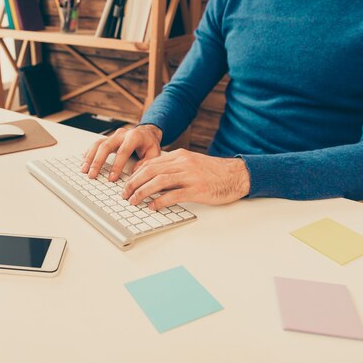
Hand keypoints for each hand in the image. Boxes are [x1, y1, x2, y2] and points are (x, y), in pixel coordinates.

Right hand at [81, 125, 162, 181]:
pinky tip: (84, 162)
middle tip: (92, 175)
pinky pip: (95, 144)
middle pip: (106, 146)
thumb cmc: (149, 144)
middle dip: (97, 162)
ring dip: (90, 158)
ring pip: (98, 144)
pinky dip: (89, 153)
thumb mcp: (154, 153)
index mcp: (134, 136)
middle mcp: (121, 134)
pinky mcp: (108, 138)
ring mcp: (113, 135)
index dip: (116, 165)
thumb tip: (134, 173)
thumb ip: (146, 163)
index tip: (111, 178)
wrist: (146, 132)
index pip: (123, 151)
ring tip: (84, 170)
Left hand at [122, 148, 250, 208]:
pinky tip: (152, 206)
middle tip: (124, 194)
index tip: (126, 183)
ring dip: (142, 192)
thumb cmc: (214, 172)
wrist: (237, 175)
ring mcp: (190, 176)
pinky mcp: (198, 190)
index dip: (135, 173)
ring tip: (133, 201)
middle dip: (133, 183)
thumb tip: (153, 178)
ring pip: (158, 181)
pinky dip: (160, 201)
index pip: (150, 163)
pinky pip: (173, 195)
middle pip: (150, 171)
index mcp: (180, 156)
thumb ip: (174, 167)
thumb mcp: (192, 163)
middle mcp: (183, 163)